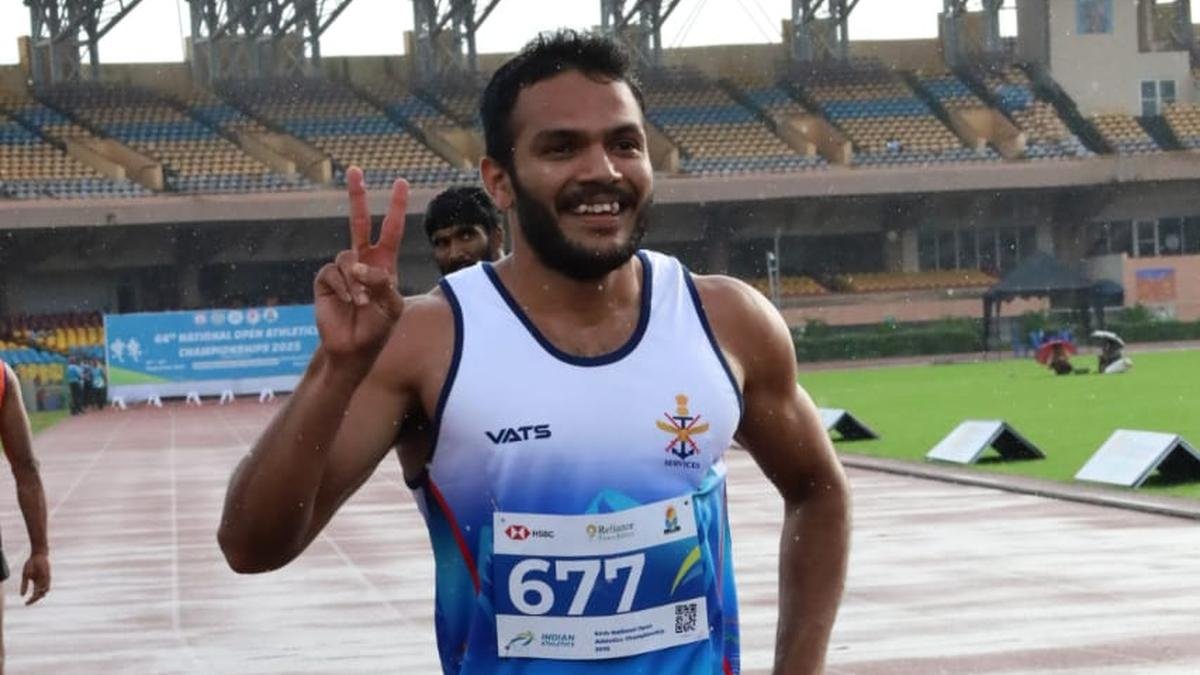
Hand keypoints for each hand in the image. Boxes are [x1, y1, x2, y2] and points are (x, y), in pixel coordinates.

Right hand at [20, 552, 49, 605]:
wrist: (37, 555)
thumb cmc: (31, 564)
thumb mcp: (25, 575)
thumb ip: (24, 585)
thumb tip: (22, 595)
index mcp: (36, 583)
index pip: (35, 594)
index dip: (31, 600)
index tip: (25, 604)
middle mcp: (42, 582)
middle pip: (40, 594)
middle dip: (34, 599)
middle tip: (29, 602)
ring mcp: (45, 579)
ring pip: (45, 590)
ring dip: (40, 595)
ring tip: (34, 597)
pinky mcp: (48, 575)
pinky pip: (48, 583)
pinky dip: (44, 588)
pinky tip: (40, 591)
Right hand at [314, 167, 408, 368]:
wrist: (354, 348)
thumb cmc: (378, 328)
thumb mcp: (392, 306)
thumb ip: (383, 283)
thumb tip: (360, 265)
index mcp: (384, 263)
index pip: (391, 229)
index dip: (396, 207)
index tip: (400, 182)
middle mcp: (362, 261)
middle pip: (358, 221)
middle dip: (357, 196)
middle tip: (354, 170)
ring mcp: (342, 269)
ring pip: (348, 258)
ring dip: (357, 282)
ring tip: (361, 303)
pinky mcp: (325, 279)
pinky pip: (333, 272)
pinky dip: (343, 287)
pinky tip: (347, 302)